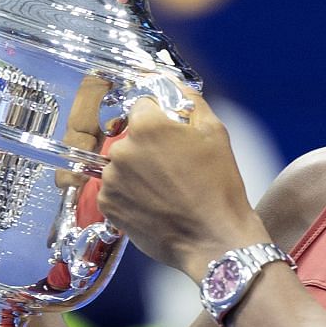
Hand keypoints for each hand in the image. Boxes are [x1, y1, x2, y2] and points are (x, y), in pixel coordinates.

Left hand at [97, 90, 268, 280]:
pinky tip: (153, 202)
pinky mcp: (107, 205)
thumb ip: (191, 101)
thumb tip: (174, 87)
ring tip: (165, 189)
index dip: (159, 118)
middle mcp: (122, 150)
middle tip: (173, 167)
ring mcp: (112, 180)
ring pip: (121, 163)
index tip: (170, 134)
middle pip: (130, 136)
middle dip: (147, 147)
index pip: (142, 106)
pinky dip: (129, 194)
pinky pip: (114, 189)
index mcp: (147, 126)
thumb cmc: (218, 189)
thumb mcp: (215, 133)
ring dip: (137, 171)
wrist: (214, 239)